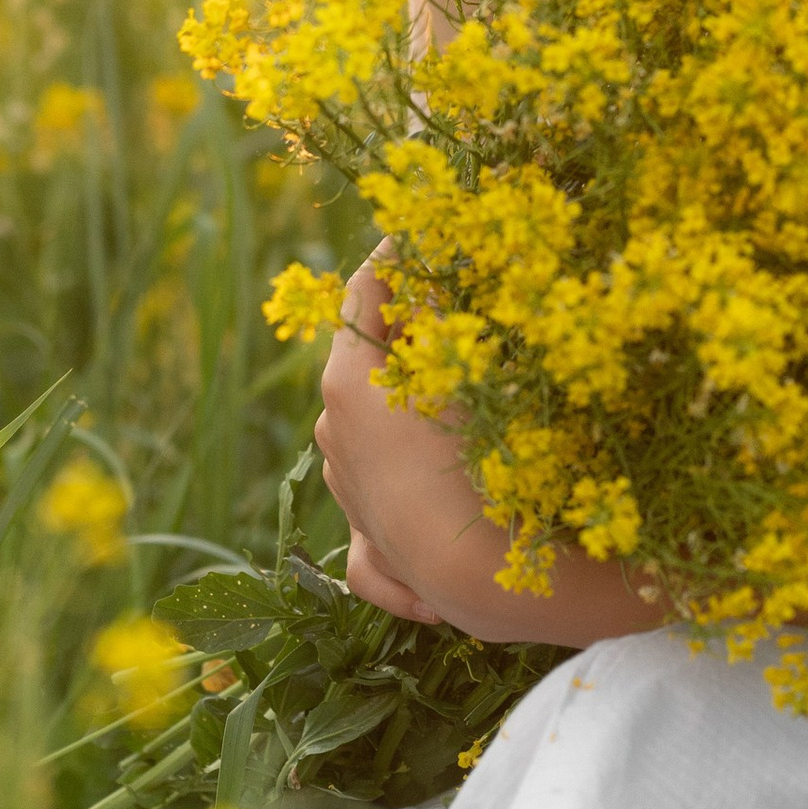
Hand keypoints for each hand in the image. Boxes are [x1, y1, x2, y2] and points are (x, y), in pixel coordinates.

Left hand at [314, 255, 460, 623]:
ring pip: (369, 430)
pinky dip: (405, 501)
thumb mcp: (462, 370)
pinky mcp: (370, 542)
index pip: (361, 296)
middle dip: (404, 336)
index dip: (390, 260)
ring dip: (405, 410)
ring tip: (456, 397)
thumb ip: (445, 314)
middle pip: (362, 362)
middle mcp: (333, 431)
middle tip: (448, 310)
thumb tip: (435, 268)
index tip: (415, 236)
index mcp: (347, 383)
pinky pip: (381, 512)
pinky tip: (431, 501)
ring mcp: (346, 487)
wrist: (473, 572)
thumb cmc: (474, 461)